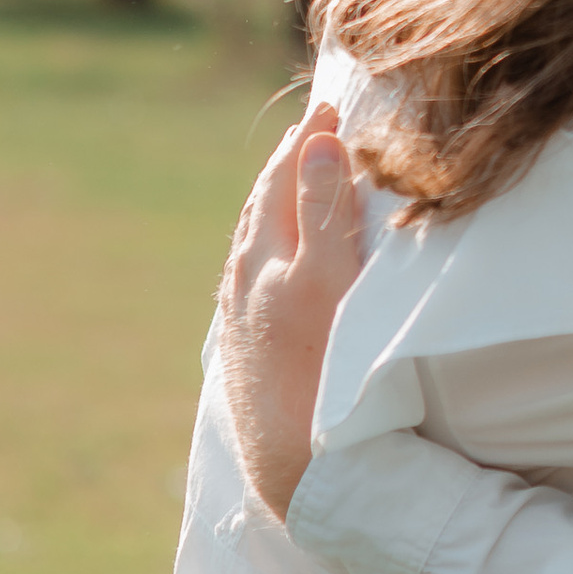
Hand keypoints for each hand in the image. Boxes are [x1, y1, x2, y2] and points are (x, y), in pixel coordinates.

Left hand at [217, 103, 366, 519]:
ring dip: (273, 202)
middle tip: (311, 130)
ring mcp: (242, 317)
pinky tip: (270, 255)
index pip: (284, 179)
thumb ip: (321, 212)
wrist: (293, 468)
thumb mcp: (328, 282)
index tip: (330, 105)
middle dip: (287, 164)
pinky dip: (267, 244)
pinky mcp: (245, 349)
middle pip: (262, 206)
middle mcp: (246, 283)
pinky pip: (252, 276)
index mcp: (266, 259)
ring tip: (289, 177)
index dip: (308, 140)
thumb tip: (318, 143)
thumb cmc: (319, 372)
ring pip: (253, 241)